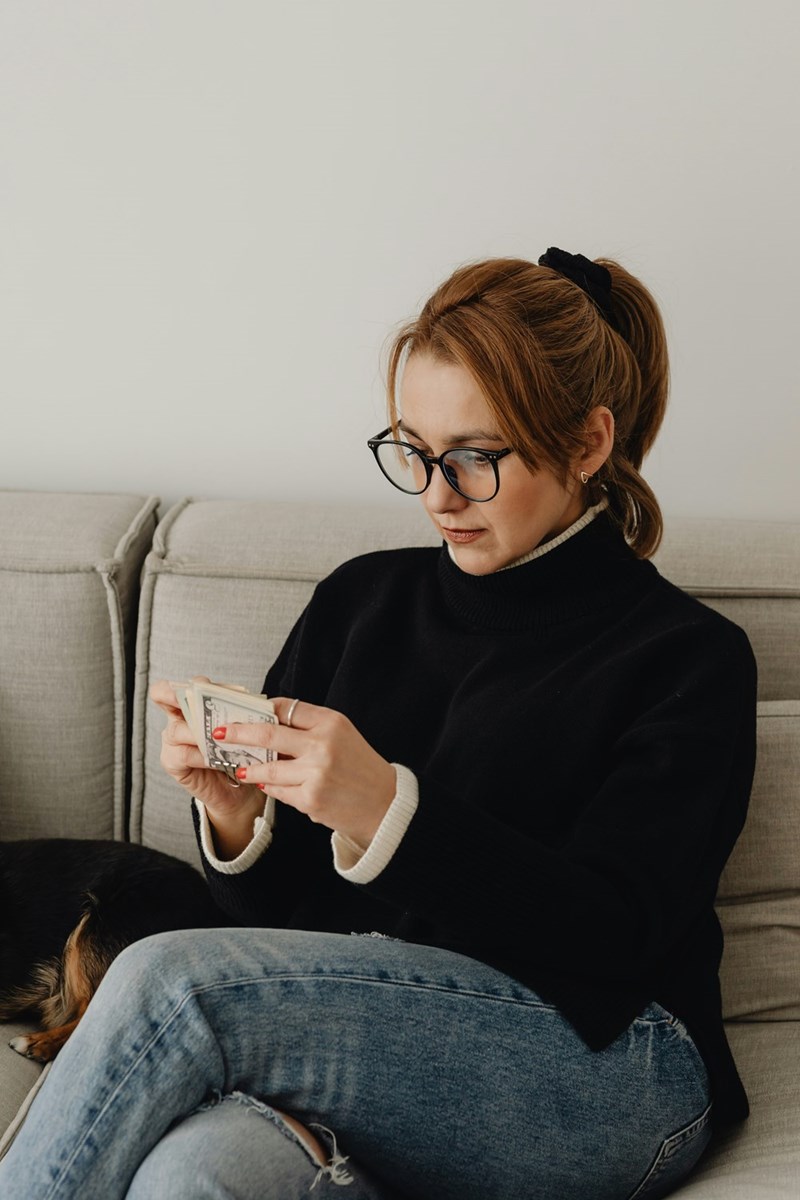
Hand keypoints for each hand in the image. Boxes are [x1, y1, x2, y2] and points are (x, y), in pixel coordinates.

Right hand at [150, 680, 264, 837]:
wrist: (238, 788)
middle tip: (204, 703)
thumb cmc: (239, 752)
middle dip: (184, 697)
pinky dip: (204, 756)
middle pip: (165, 697)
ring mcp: (171, 741)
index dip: (181, 683)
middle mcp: (176, 719)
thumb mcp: (240, 728)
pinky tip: (220, 760)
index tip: (201, 685)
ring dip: (201, 732)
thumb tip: (245, 697)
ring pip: (178, 729)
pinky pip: (186, 754)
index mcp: (191, 704)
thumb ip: (236, 711)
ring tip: (222, 738)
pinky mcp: (172, 762)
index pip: (175, 686)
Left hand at [219, 698, 396, 847]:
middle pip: (268, 733)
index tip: (243, 712)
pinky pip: (278, 791)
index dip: (261, 710)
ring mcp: (316, 772)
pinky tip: (266, 784)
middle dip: (238, 733)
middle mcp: (323, 744)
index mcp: (331, 722)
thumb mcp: (342, 735)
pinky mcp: (310, 798)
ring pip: (268, 767)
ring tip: (239, 767)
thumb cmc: (360, 767)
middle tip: (219, 733)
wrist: (384, 803)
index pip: (286, 708)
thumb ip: (310, 728)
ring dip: (250, 767)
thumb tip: (268, 722)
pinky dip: (270, 787)